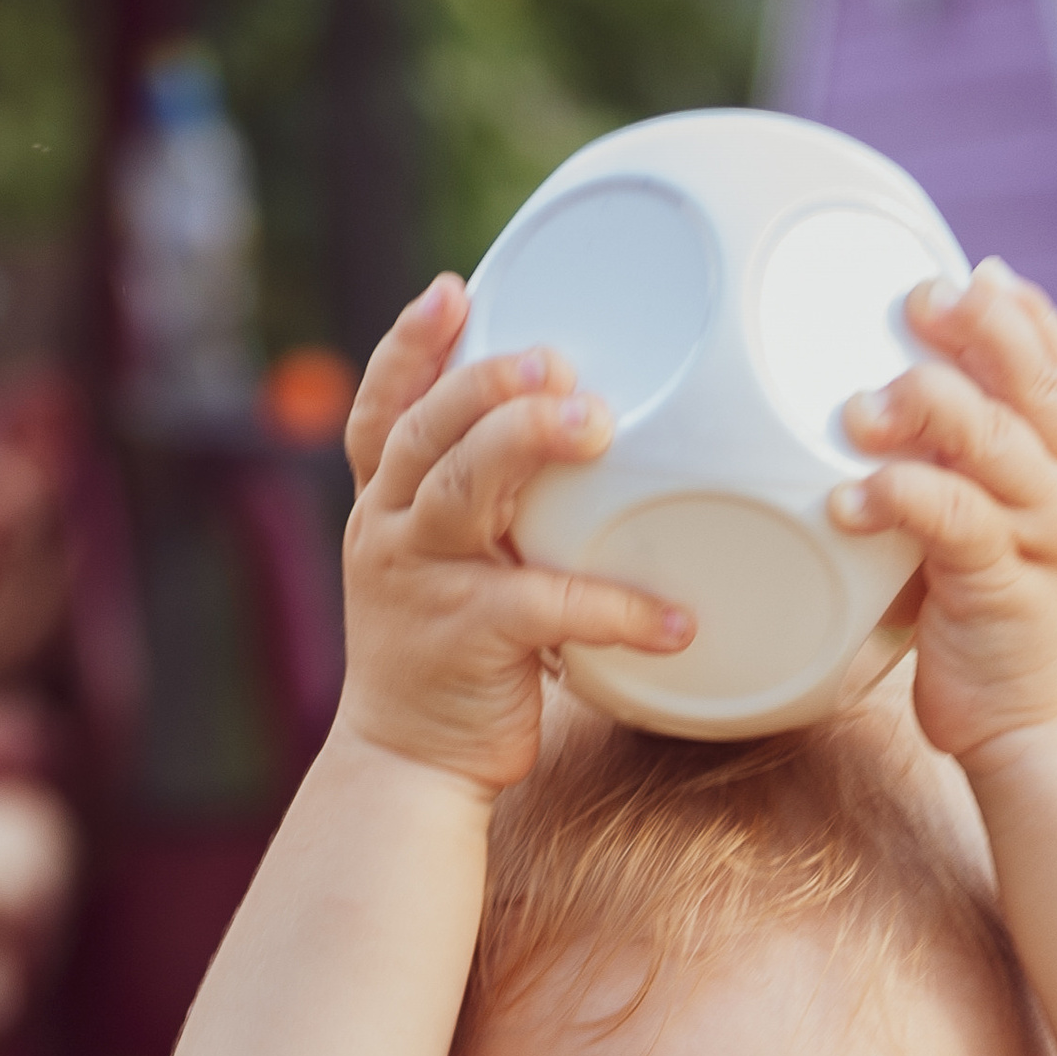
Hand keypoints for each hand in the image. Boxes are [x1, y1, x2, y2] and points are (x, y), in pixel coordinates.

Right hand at [336, 274, 692, 794]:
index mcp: (385, 506)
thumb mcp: (444, 568)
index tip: (452, 290)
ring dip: (525, 443)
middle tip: (554, 361)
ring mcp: (420, 581)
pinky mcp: (464, 638)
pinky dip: (613, 607)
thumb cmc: (447, 659)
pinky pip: (543, 604)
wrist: (409, 765)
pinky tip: (672, 619)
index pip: (384, 409)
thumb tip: (567, 444)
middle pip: (428, 429)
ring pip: (462, 487)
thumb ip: (481, 508)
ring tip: (594, 425)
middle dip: (486, 382)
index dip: (410, 346)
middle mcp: (390, 530)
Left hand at [831, 263, 1056, 773]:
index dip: (1019, 316)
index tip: (971, 277)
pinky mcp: (1006, 587)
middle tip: (916, 303)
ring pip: (992, 438)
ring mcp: (1046, 539)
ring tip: (859, 410)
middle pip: (1035, 381)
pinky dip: (899, 495)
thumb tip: (895, 424)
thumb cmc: (1005, 640)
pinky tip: (851, 497)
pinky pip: (952, 518)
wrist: (1046, 737)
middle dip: (978, 328)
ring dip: (921, 405)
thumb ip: (971, 482)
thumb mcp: (1003, 543)